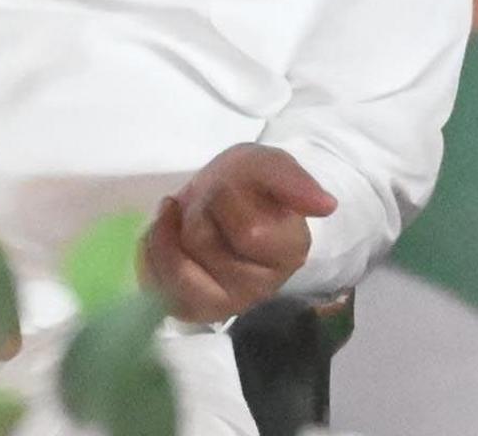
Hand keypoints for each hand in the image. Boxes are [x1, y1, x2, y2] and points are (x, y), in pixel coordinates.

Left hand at [139, 143, 338, 323]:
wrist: (220, 201)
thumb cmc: (248, 185)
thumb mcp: (268, 166)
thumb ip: (293, 180)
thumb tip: (327, 206)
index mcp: (290, 252)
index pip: (250, 232)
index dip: (227, 200)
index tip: (230, 186)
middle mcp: (261, 288)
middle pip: (206, 244)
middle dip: (197, 211)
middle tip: (210, 202)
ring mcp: (224, 304)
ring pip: (178, 269)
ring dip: (171, 232)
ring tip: (184, 217)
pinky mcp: (190, 311)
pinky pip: (155, 287)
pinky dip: (151, 254)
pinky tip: (163, 234)